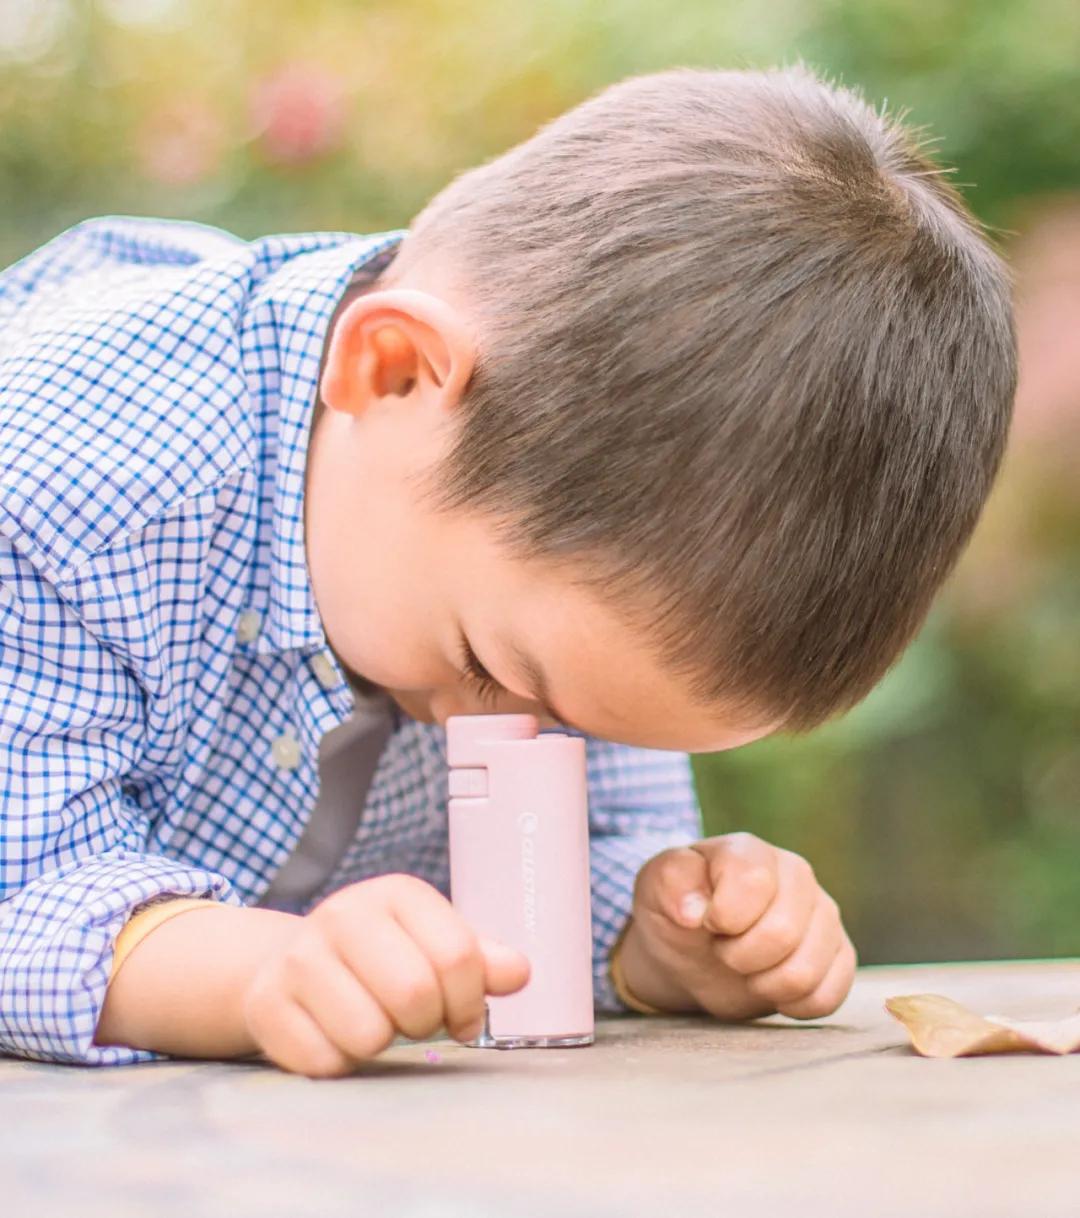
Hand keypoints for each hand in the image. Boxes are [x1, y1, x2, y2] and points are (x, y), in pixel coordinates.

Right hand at [241, 873, 529, 1076]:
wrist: (288, 963)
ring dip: (382, 1045)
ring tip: (373, 1020)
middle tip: (415, 1020)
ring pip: (369, 1034)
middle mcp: (344, 913)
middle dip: (427, 1023)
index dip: (470, 1000)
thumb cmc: (380, 956)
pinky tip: (333, 1034)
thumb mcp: (432, 943)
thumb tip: (520, 972)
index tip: (461, 1012)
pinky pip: (325, 1062)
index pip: (458, 957)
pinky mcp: (266, 1003)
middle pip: (415, 994)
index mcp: (397, 893)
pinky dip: (340, 1062)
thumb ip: (480, 959)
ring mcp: (300, 957)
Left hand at [621, 832, 855, 1019]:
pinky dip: (793, 1005)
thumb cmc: (675, 911)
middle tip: (723, 949)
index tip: (706, 922)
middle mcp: (796, 875)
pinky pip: (829, 996)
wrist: (691, 950)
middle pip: (783, 932)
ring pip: (806, 970)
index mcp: (751, 852)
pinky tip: (773, 988)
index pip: (754, 882)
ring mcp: (823, 915)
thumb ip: (670, 883)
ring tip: (747, 969)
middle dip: (739, 956)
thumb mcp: (656, 887)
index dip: (724, 916)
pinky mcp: (838, 955)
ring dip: (763, 984)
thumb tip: (695, 910)